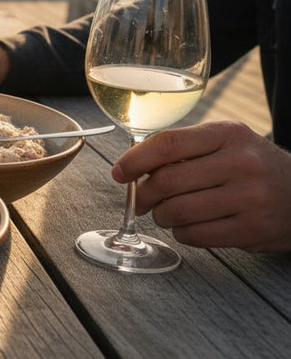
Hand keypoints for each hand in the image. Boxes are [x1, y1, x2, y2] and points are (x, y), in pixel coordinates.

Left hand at [112, 121, 290, 251]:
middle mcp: (241, 163)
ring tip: (166, 213)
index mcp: (228, 134)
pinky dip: (181, 233)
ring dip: (161, 216)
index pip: (168, 144)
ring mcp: (249, 198)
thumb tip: (132, 165)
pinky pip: (195, 236)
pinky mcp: (252, 229)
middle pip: (167, 181)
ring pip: (177, 212)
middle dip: (143, 194)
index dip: (135, 160)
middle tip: (140, 200)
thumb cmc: (252, 166)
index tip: (119, 172)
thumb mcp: (225, 143)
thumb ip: (184, 149)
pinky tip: (187, 226)